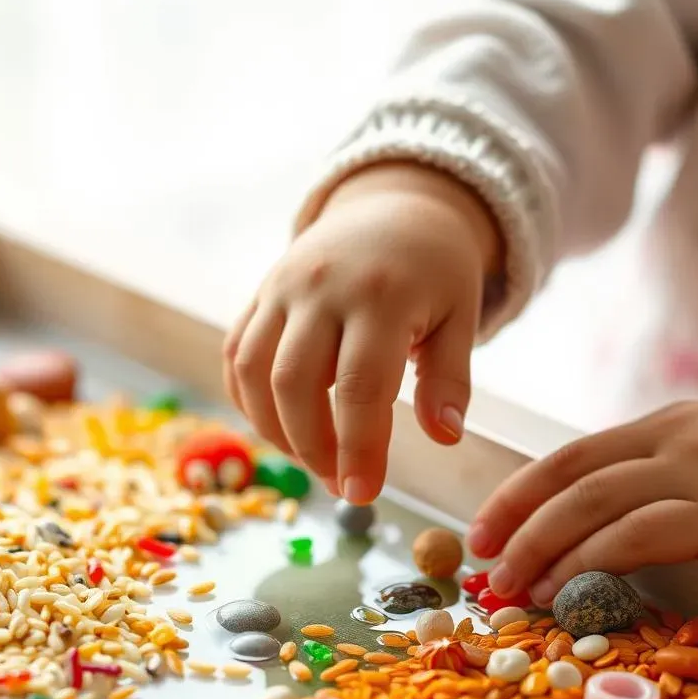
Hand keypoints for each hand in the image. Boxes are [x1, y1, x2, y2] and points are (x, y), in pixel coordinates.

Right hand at [223, 162, 499, 502]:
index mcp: (381, 296)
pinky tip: (278, 426)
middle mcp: (322, 289)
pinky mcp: (260, 295)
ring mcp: (282, 289)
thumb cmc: (434, 270)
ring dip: (273, 428)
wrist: (391, 206)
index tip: (362, 492)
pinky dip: (247, 400)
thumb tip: (444, 436)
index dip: (358, 447)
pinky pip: (236, 354)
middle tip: (339, 482)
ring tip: (311, 457)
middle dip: (311, 446)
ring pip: (253, 370)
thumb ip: (450, 377)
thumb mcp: (461, 315)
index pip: (361, 386)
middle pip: (294, 382)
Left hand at [468, 401, 697, 605]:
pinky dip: (587, 562)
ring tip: (511, 582)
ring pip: (591, 499)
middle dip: (515, 517)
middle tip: (482, 557)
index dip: (518, 495)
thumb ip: (654, 487)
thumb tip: (583, 534)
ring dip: (538, 543)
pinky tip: (562, 590)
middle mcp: (677, 437)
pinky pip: (636, 535)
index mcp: (667, 427)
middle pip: (570, 472)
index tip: (484, 530)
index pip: (572, 457)